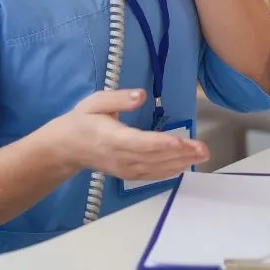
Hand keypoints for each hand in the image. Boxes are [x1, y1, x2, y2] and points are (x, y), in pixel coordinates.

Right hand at [45, 88, 207, 181]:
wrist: (66, 148)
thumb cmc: (82, 121)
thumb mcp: (95, 102)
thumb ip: (118, 99)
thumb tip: (140, 95)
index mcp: (112, 138)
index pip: (141, 143)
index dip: (162, 143)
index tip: (182, 142)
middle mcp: (120, 157)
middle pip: (154, 157)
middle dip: (181, 153)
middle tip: (204, 149)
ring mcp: (124, 169)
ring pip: (156, 168)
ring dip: (180, 163)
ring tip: (200, 156)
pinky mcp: (127, 175)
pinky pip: (151, 175)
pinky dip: (169, 171)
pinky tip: (184, 165)